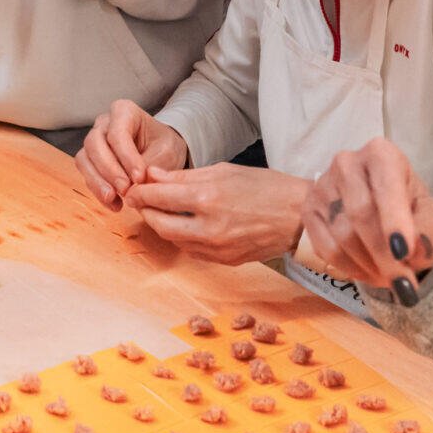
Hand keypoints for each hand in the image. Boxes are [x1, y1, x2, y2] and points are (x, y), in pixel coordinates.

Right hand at [76, 100, 188, 208]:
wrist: (162, 153)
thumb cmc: (164, 146)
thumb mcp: (167, 152)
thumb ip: (151, 165)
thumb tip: (135, 186)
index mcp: (124, 111)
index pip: (117, 132)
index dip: (126, 157)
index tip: (139, 177)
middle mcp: (104, 123)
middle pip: (95, 144)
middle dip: (109, 170)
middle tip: (125, 189)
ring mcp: (94, 142)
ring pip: (84, 159)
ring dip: (97, 182)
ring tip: (114, 199)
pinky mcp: (90, 160)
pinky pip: (86, 174)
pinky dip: (98, 191)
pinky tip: (114, 204)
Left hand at [123, 162, 312, 264]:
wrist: (299, 216)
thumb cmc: (266, 187)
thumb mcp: (223, 171)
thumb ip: (184, 176)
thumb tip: (152, 176)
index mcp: (207, 198)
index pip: (157, 197)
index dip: (140, 192)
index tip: (133, 189)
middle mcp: (208, 227)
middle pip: (158, 223)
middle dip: (145, 211)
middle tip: (142, 201)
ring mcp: (216, 248)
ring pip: (172, 239)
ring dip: (162, 225)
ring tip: (163, 210)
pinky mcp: (224, 261)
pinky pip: (191, 250)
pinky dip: (182, 236)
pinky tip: (186, 223)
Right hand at [301, 137, 432, 300]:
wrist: (385, 215)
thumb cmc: (412, 212)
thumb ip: (432, 230)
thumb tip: (414, 248)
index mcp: (381, 154)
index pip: (386, 189)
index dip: (394, 221)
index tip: (404, 252)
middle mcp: (346, 163)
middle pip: (361, 215)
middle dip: (384, 255)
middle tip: (404, 285)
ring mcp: (322, 186)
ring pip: (342, 235)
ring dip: (369, 266)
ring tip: (390, 279)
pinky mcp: (308, 211)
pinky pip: (325, 247)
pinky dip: (349, 269)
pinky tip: (368, 273)